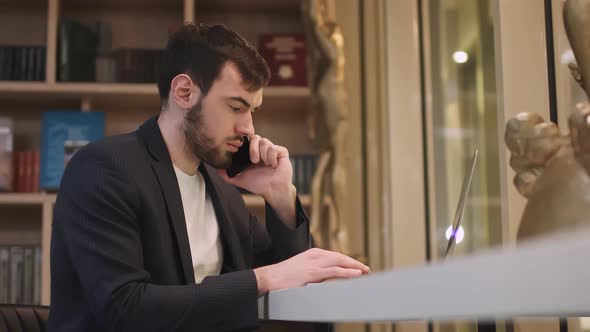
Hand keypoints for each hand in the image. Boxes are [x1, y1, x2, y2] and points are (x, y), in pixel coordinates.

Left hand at [217, 135, 292, 198]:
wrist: (273, 190)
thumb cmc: (259, 185)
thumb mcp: (240, 180)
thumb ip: (227, 175)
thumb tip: (216, 169)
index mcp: (253, 153)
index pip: (248, 140)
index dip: (245, 143)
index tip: (244, 152)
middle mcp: (263, 150)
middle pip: (256, 137)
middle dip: (253, 148)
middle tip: (254, 161)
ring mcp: (272, 150)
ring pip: (265, 142)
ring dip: (263, 155)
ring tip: (265, 165)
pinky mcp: (282, 152)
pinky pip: (274, 148)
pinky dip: (272, 157)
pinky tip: (273, 166)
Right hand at [253, 248, 370, 295]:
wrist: (271, 277)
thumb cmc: (284, 275)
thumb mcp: (302, 268)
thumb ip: (315, 270)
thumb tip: (327, 277)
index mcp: (313, 253)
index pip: (335, 255)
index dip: (348, 261)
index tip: (357, 266)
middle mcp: (316, 255)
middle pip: (340, 257)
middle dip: (354, 263)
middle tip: (365, 269)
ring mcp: (315, 263)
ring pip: (340, 262)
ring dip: (354, 267)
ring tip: (365, 271)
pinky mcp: (313, 273)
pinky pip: (334, 272)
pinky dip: (347, 272)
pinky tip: (355, 274)